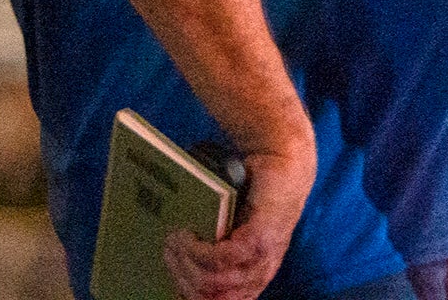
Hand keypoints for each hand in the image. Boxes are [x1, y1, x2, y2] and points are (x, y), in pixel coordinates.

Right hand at [164, 123, 313, 299]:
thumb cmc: (251, 199)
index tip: (168, 285)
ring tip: (172, 241)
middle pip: (208, 296)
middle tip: (166, 253)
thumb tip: (175, 267)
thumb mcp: (231, 232)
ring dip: (184, 263)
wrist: (282, 161)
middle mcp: (259, 274)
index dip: (189, 297)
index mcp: (252, 280)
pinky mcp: (260, 239)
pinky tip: (186, 236)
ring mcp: (262, 258)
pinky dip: (196, 250)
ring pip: (211, 280)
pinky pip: (221, 258)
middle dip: (180, 277)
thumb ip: (214, 253)